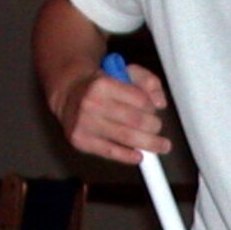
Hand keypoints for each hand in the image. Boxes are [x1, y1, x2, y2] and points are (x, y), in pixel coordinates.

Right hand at [53, 59, 170, 162]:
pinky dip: (128, 156)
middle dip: (154, 126)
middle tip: (157, 128)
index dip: (152, 107)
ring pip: (127, 137)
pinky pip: (110, 152)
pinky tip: (139, 156)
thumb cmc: (102, 85)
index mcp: (102, 84)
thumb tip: (160, 103)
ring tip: (161, 146)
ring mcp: (84, 123)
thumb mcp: (123, 72)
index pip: (141, 100)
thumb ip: (147, 81)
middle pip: (136, 120)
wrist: (69, 94)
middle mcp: (91, 103)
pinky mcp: (80, 140)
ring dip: (150, 144)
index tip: (152, 110)